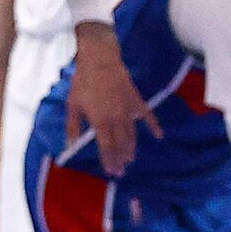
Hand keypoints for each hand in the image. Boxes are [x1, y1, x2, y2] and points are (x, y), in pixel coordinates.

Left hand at [66, 23, 157, 176]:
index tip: (112, 171)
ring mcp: (128, 110)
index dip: (110, 160)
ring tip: (131, 159)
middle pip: (120, 144)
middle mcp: (116, 119)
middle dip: (121, 159)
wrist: (100, 60)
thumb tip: (70, 145)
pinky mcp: (136, 101)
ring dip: (132, 148)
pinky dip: (154, 126)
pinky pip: (147, 116)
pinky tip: (159, 136)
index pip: (106, 147)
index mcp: (100, 122)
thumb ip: (73, 127)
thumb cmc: (83, 82)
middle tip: (121, 171)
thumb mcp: (73, 105)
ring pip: (132, 134)